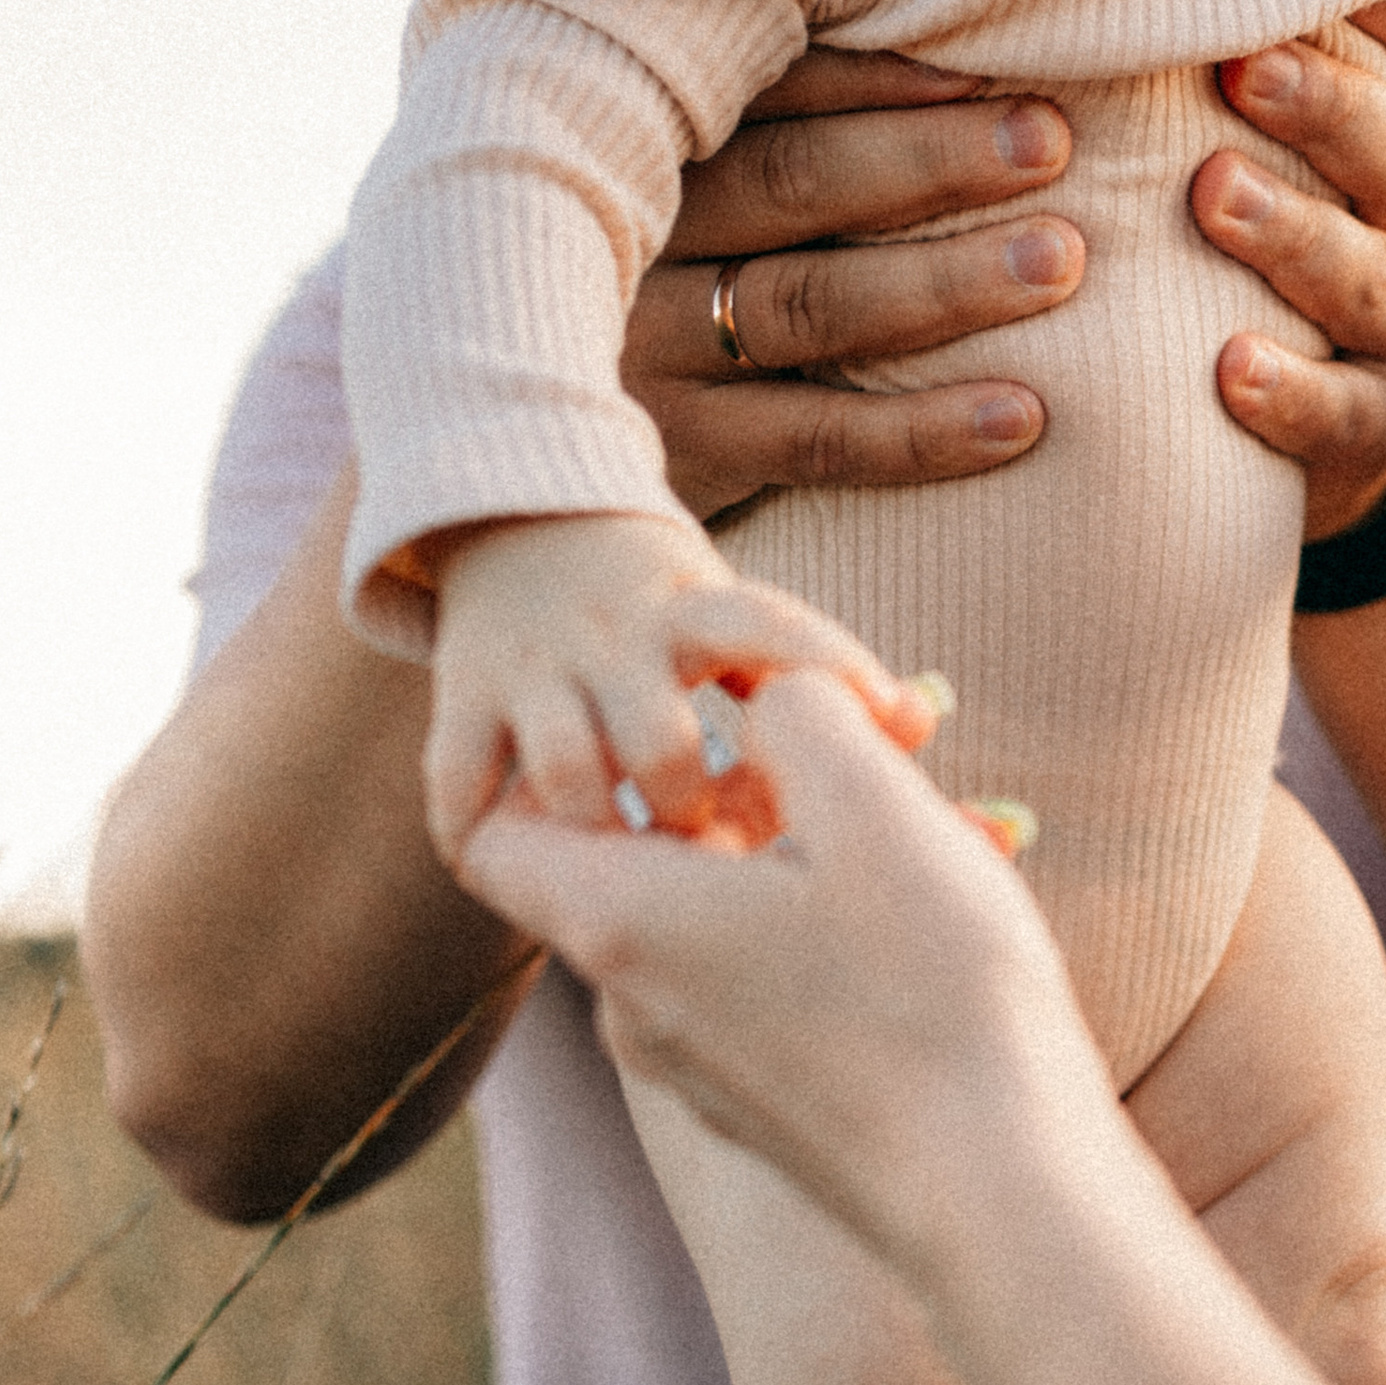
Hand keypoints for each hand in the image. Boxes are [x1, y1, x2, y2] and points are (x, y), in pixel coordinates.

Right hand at [421, 506, 938, 860]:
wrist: (516, 511)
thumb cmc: (664, 604)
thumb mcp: (739, 615)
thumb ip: (820, 674)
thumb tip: (926, 724)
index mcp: (695, 606)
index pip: (773, 628)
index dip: (835, 669)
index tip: (896, 727)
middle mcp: (613, 634)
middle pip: (659, 742)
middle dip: (690, 811)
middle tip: (713, 855)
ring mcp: (533, 666)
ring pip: (564, 770)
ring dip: (602, 832)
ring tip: (626, 874)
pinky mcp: (462, 694)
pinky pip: (459, 780)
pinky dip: (482, 834)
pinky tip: (523, 869)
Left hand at [456, 660, 1108, 1279]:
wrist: (1001, 1202)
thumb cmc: (930, 995)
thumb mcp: (874, 805)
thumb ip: (802, 713)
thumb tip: (771, 699)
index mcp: (622, 921)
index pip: (492, 830)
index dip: (552, 760)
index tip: (663, 723)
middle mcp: (632, 1006)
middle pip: (625, 865)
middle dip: (732, 791)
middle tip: (858, 753)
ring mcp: (699, 1071)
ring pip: (709, 925)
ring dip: (796, 860)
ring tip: (929, 831)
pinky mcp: (767, 1114)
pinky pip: (762, 989)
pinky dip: (822, 936)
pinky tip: (934, 921)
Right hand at [624, 49, 1084, 516]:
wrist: (540, 457)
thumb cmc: (665, 276)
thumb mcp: (682, 183)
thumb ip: (773, 125)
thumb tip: (961, 67)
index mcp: (638, 141)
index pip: (765, 88)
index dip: (879, 76)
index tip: (992, 66)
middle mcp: (632, 236)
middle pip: (789, 183)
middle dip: (930, 161)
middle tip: (1050, 142)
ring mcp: (647, 350)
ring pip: (808, 307)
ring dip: (944, 284)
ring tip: (1059, 261)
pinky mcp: (680, 455)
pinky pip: (816, 440)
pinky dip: (921, 429)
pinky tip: (1021, 414)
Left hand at [1197, 0, 1385, 540]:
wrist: (1289, 435)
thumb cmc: (1233, 252)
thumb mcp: (1244, 146)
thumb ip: (1214, 65)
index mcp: (1383, 137)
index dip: (1374, 5)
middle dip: (1324, 106)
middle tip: (1244, 65)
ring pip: (1367, 276)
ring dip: (1293, 231)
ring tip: (1213, 194)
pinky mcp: (1372, 426)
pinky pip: (1340, 411)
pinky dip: (1288, 392)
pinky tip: (1230, 369)